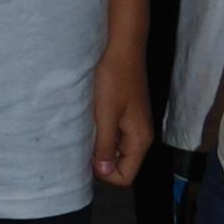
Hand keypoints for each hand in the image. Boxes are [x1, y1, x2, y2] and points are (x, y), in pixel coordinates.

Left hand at [91, 42, 152, 191]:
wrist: (122, 48)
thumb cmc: (114, 79)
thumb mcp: (106, 115)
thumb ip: (106, 145)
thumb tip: (104, 172)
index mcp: (140, 139)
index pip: (125, 176)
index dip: (105, 173)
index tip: (88, 156)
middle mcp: (140, 136)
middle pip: (121, 165)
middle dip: (101, 160)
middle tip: (83, 143)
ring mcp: (134, 125)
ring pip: (115, 150)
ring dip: (100, 145)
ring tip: (86, 130)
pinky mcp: (126, 114)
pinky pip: (114, 135)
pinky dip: (101, 133)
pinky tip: (91, 120)